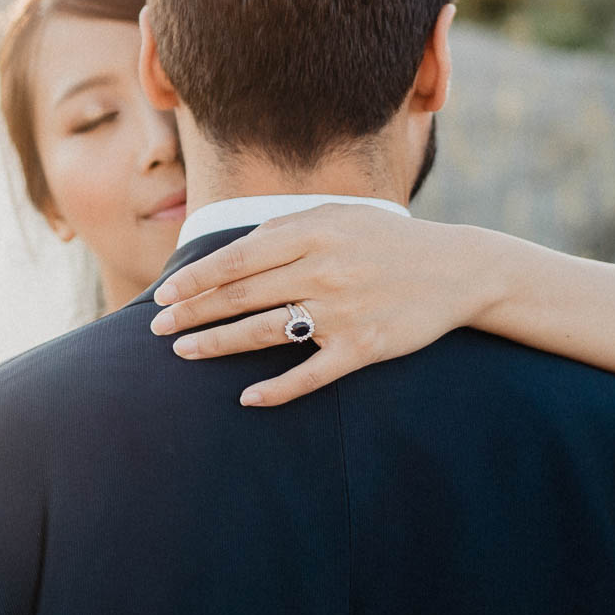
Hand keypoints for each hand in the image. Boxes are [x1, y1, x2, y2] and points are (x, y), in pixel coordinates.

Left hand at [146, 205, 496, 406]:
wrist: (457, 268)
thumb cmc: (383, 240)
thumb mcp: (335, 217)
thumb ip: (282, 230)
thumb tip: (227, 255)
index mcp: (312, 233)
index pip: (237, 260)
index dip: (195, 280)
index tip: (165, 295)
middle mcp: (323, 270)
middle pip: (241, 296)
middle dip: (193, 313)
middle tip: (157, 328)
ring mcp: (343, 310)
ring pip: (265, 332)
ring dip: (218, 344)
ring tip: (184, 351)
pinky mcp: (364, 346)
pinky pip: (312, 373)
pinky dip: (278, 389)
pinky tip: (247, 398)